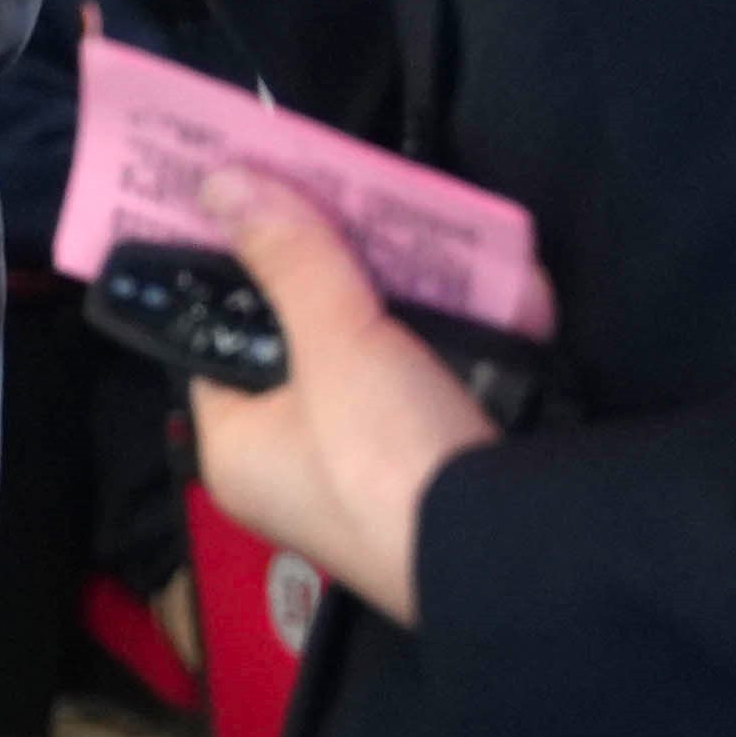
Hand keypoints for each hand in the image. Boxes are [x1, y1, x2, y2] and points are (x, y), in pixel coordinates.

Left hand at [180, 175, 492, 634]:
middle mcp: (296, 464)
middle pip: (307, 340)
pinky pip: (446, 378)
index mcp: (238, 449)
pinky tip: (498, 281)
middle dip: (343, 272)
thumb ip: (289, 260)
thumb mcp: (334, 344)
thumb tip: (220, 183)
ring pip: (384, 353)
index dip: (237, 270)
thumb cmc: (389, 458)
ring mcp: (375, 467)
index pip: (216, 342)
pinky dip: (470, 332)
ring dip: (417, 295)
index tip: (265, 201)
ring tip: (433, 229)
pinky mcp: (446, 464)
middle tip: (358, 201)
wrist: (518, 553)